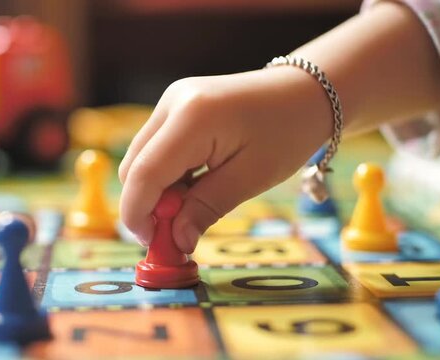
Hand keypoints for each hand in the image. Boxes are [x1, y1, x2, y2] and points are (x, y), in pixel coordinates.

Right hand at [119, 68, 331, 252]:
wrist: (305, 92)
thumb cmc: (287, 131)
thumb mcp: (251, 178)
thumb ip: (207, 208)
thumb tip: (178, 242)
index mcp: (191, 118)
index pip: (143, 174)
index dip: (139, 214)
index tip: (156, 244)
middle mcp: (171, 104)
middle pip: (134, 167)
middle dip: (148, 205)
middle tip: (179, 232)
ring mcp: (171, 102)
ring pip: (141, 160)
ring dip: (158, 192)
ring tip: (194, 207)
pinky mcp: (174, 107)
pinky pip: (155, 150)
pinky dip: (166, 176)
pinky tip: (194, 187)